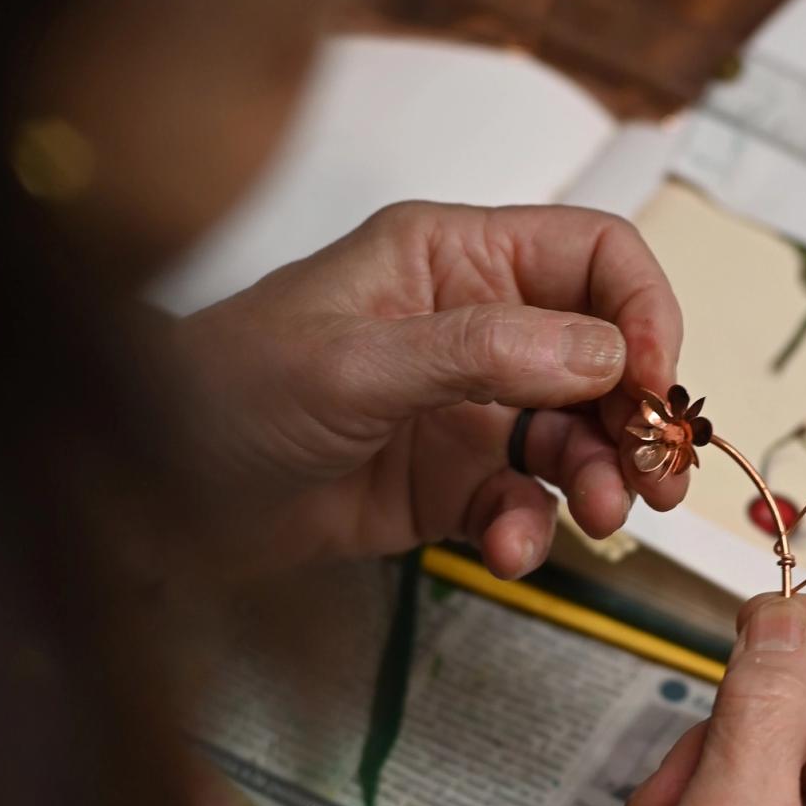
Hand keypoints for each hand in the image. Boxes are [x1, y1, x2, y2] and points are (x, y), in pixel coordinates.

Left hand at [171, 201, 684, 574]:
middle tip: (656, 477)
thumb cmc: (219, 393)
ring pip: (579, 435)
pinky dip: (535, 529)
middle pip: (607, 354)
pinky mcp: (449, 482)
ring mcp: (466, 406)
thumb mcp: (351, 362)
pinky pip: (525, 502)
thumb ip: (482, 352)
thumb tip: (603, 354)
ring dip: (604, 478)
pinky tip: (512, 549)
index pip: (595, 257)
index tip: (656, 383)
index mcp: (453, 257)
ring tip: (603, 518)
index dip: (645, 312)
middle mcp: (474, 324)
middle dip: (640, 415)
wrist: (149, 499)